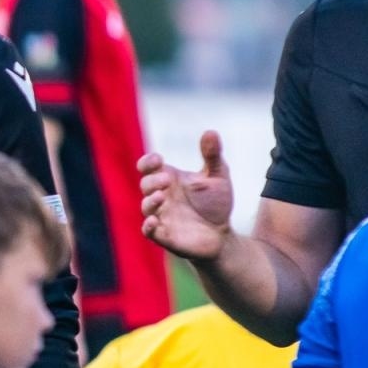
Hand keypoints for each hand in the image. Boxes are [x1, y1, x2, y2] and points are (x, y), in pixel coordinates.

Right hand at [137, 130, 235, 260]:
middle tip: (167, 180)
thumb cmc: (216, 203)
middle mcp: (162, 196)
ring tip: (161, 196)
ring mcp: (162, 216)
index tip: (158, 160)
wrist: (222, 235)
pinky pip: (149, 231)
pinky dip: (148, 226)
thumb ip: (212, 155)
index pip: (148, 166)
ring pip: (145, 207)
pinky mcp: (165, 235)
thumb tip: (210, 132)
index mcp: (170, 179)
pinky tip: (154, 221)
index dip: (148, 162)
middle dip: (152, 180)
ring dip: (150, 201)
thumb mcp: (218, 176)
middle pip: (145, 184)